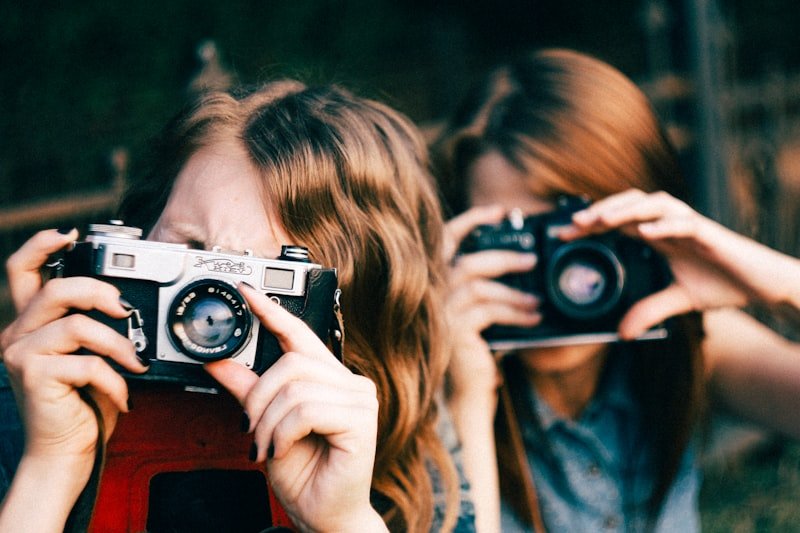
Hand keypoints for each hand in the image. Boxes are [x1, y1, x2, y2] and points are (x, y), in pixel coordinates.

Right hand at [0, 229, 146, 529]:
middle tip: (126, 310)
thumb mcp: (91, 355)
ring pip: (76, 325)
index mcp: (31, 322)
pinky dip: (115, 380)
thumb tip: (126, 300)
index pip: (22, 269)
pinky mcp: (34, 377)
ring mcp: (21, 354)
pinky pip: (86, 363)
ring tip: (135, 364)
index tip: (72, 235)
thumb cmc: (84, 402)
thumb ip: (95, 325)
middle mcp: (18, 333)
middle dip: (98, 292)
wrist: (67, 451)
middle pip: (54, 289)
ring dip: (117, 345)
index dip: (42, 244)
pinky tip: (123, 395)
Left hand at [205, 283, 385, 532]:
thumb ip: (247, 390)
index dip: (273, 312)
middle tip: (249, 431)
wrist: (323, 514)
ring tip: (265, 447)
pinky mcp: (361, 421)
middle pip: (291, 362)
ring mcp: (360, 400)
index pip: (300, 334)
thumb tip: (218, 360)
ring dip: (267, 422)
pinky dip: (283, 433)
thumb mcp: (264, 425)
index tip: (246, 291)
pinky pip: (306, 411)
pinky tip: (282, 450)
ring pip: (295, 388)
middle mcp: (349, 382)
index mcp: (329, 378)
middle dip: (258, 398)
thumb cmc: (303, 472)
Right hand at [444, 206, 540, 397]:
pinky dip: (515, 312)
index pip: (445, 240)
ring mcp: (440, 312)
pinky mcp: (454, 331)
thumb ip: (486, 287)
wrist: (466, 393)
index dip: (471, 220)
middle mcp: (432, 294)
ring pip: (480, 287)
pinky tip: (533, 318)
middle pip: (468, 262)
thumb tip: (521, 262)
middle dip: (504, 258)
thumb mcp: (479, 312)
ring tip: (538, 301)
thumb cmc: (475, 350)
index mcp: (435, 283)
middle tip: (532, 260)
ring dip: (514, 292)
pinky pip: (488, 311)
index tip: (500, 211)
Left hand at [561, 189, 795, 336]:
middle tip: (574, 224)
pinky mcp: (710, 234)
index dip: (591, 225)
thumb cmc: (724, 284)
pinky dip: (664, 224)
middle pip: (630, 205)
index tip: (564, 235)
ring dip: (626, 210)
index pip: (618, 222)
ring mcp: (690, 225)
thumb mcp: (678, 301)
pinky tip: (645, 231)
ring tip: (602, 220)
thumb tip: (623, 333)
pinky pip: (685, 223)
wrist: (763, 285)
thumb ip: (649, 310)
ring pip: (653, 204)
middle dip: (601, 211)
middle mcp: (670, 224)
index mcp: (659, 235)